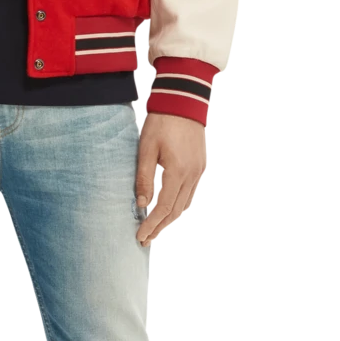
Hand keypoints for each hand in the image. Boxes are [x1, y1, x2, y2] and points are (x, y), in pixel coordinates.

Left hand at [135, 113, 206, 245]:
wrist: (183, 101)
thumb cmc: (161, 122)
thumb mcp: (146, 149)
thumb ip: (144, 178)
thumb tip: (141, 204)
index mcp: (177, 172)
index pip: (162, 208)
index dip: (151, 224)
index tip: (140, 236)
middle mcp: (191, 175)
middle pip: (175, 211)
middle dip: (159, 227)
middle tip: (145, 240)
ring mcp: (198, 171)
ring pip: (184, 204)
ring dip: (169, 218)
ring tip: (155, 228)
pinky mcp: (199, 165)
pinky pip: (190, 193)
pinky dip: (179, 205)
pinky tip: (169, 209)